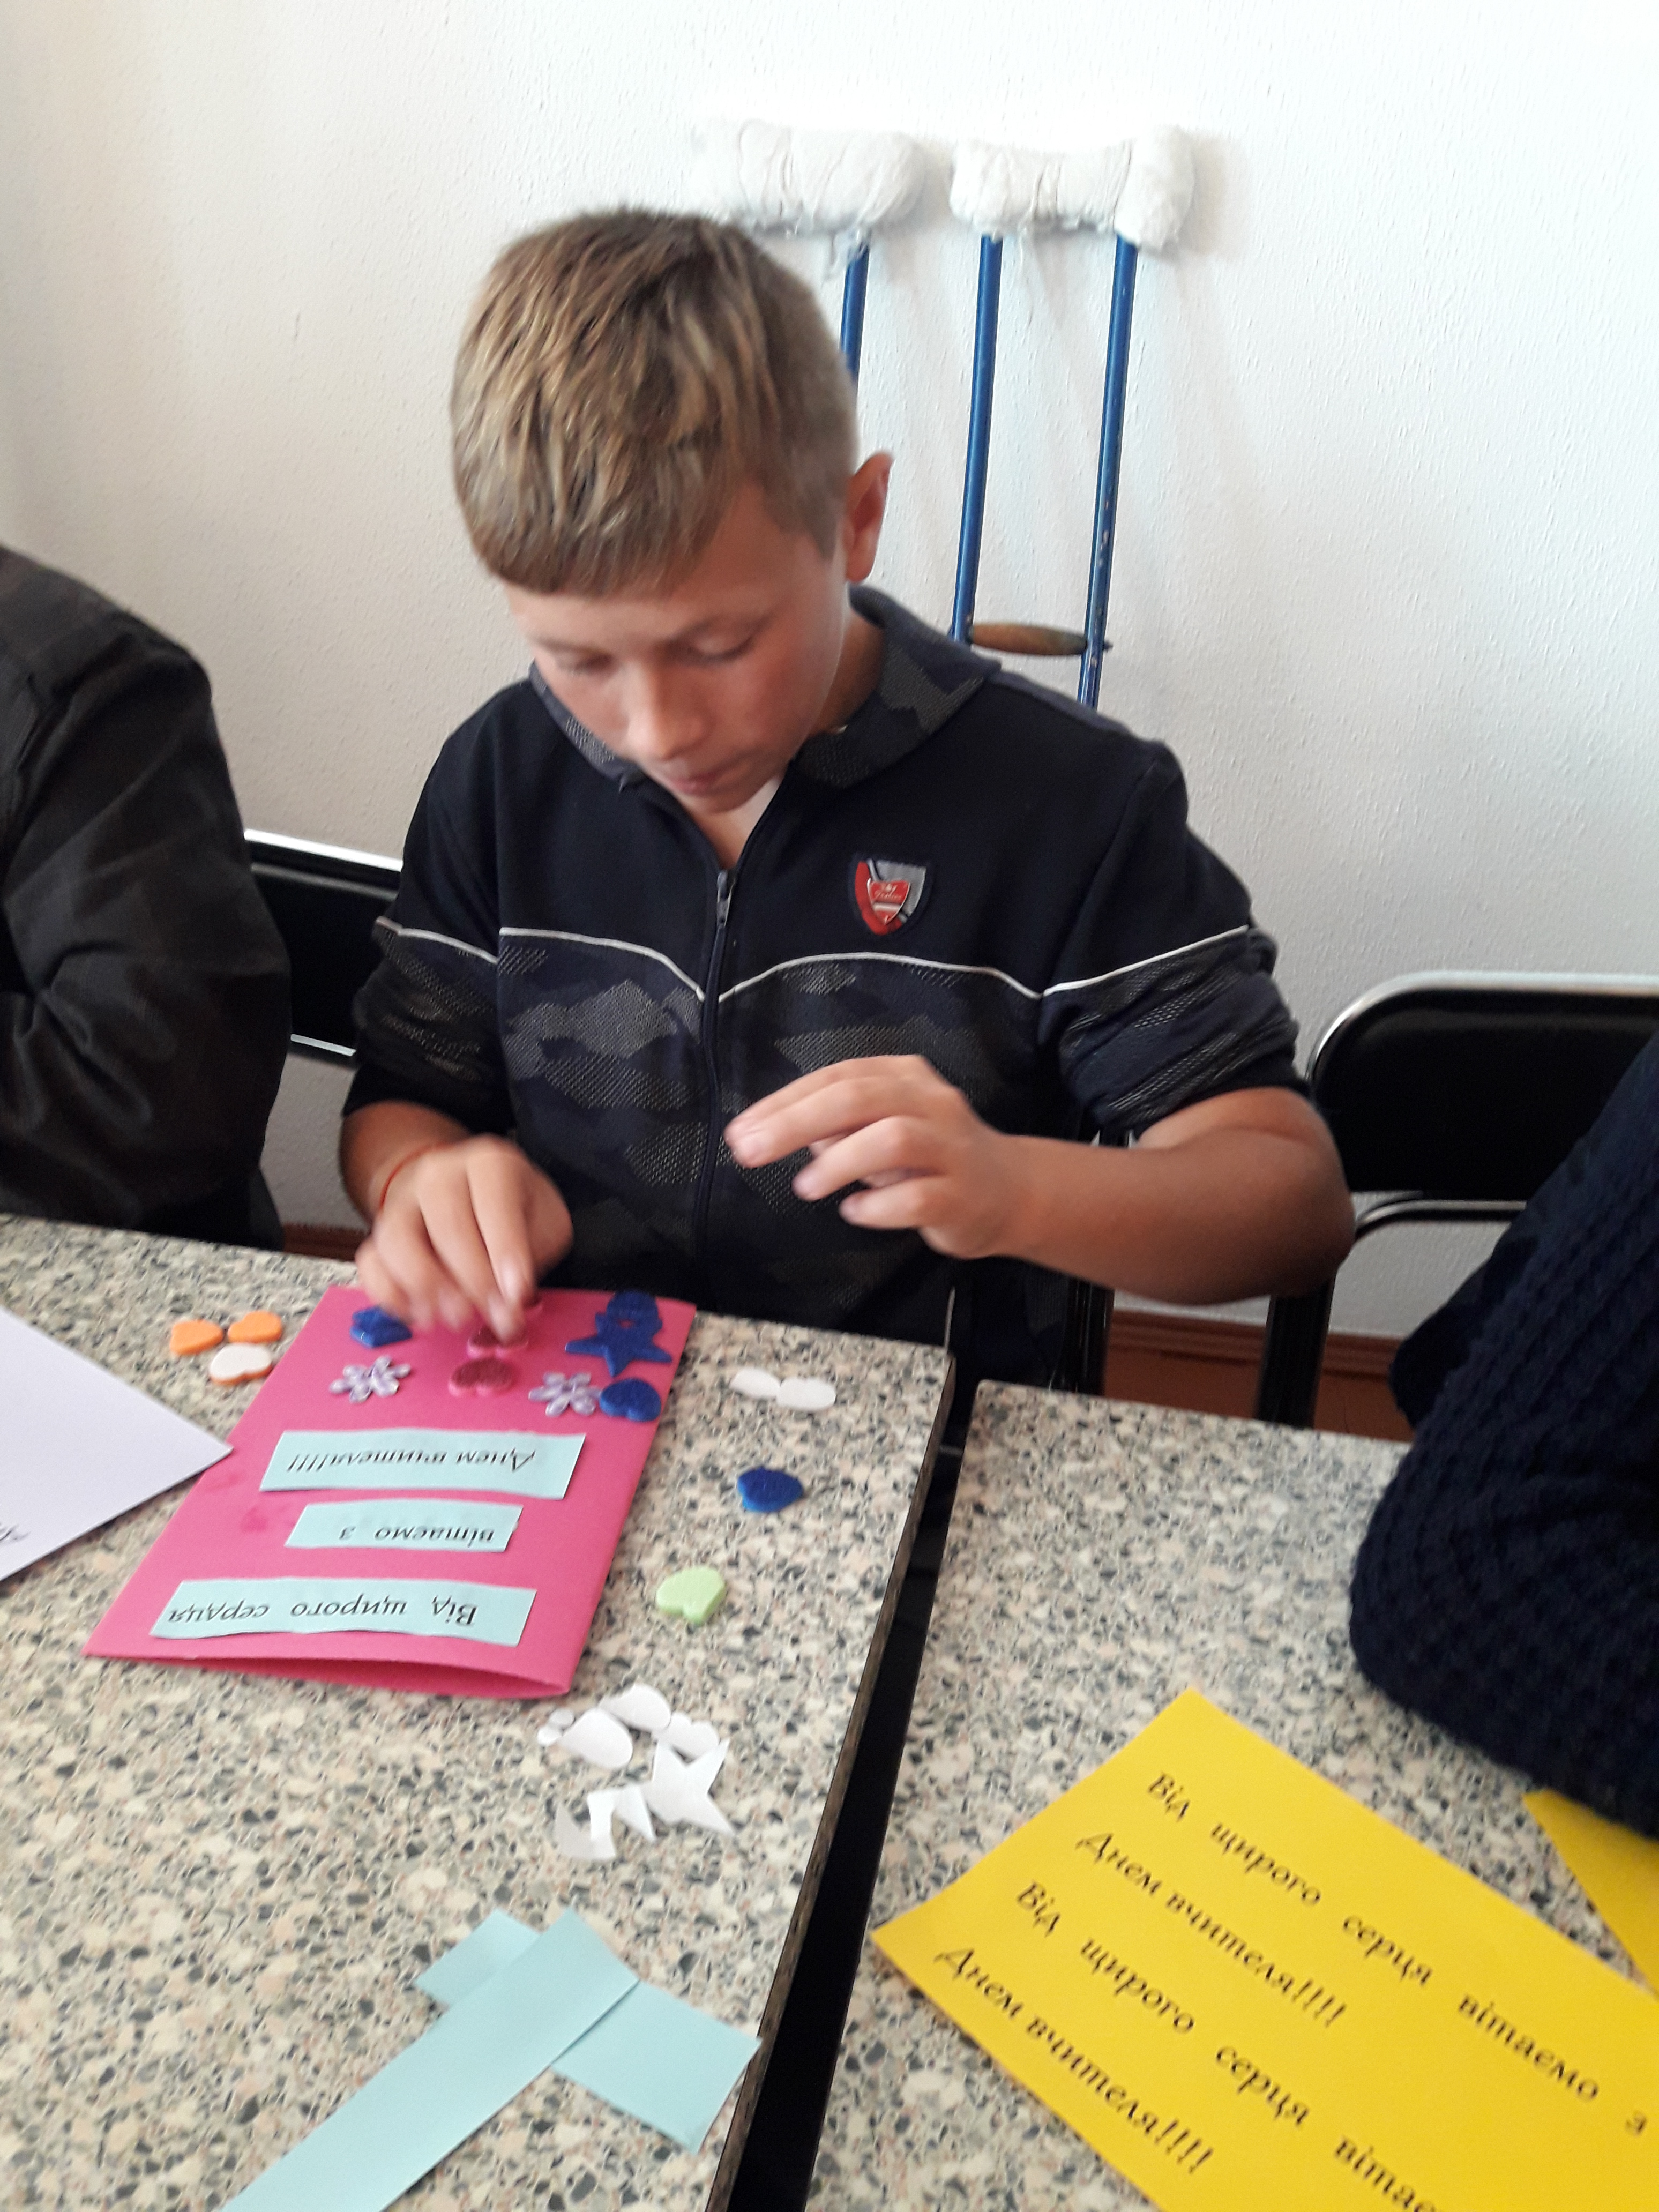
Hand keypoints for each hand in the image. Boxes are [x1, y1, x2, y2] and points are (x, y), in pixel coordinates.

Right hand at [354, 1136, 573, 1335]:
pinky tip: (420, 1316)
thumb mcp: (543, 1221)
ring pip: (397, 1238)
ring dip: (425, 1285)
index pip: (494, 1200)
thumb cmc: (513, 1212)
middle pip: (446, 1221)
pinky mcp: (379, 1233)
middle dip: (472, 1277)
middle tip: (493, 1314)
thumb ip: (533, 1253)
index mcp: (489, 1163)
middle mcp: (439, 1174)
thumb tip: (511, 1299)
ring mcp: (403, 1201)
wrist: (468, 1194)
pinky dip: (390, 1293)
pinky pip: (370, 1261)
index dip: (506, 1249)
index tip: (518, 1292)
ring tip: (456, 1318)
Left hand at [725, 1055, 1030, 1258]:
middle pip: (859, 1098)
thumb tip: (776, 1129)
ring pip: (892, 1139)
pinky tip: (855, 1212)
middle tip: (750, 1151)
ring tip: (805, 1187)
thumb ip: (835, 1125)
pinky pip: (917, 1198)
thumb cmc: (929, 1158)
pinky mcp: (963, 1195)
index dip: (785, 1101)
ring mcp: (951, 1148)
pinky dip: (878, 1206)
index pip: (838, 1077)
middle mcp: (932, 1102)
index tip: (741, 1130)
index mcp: (905, 1077)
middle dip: (797, 1123)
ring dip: (838, 1161)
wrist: (1010, 1192)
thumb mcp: (880, 1129)